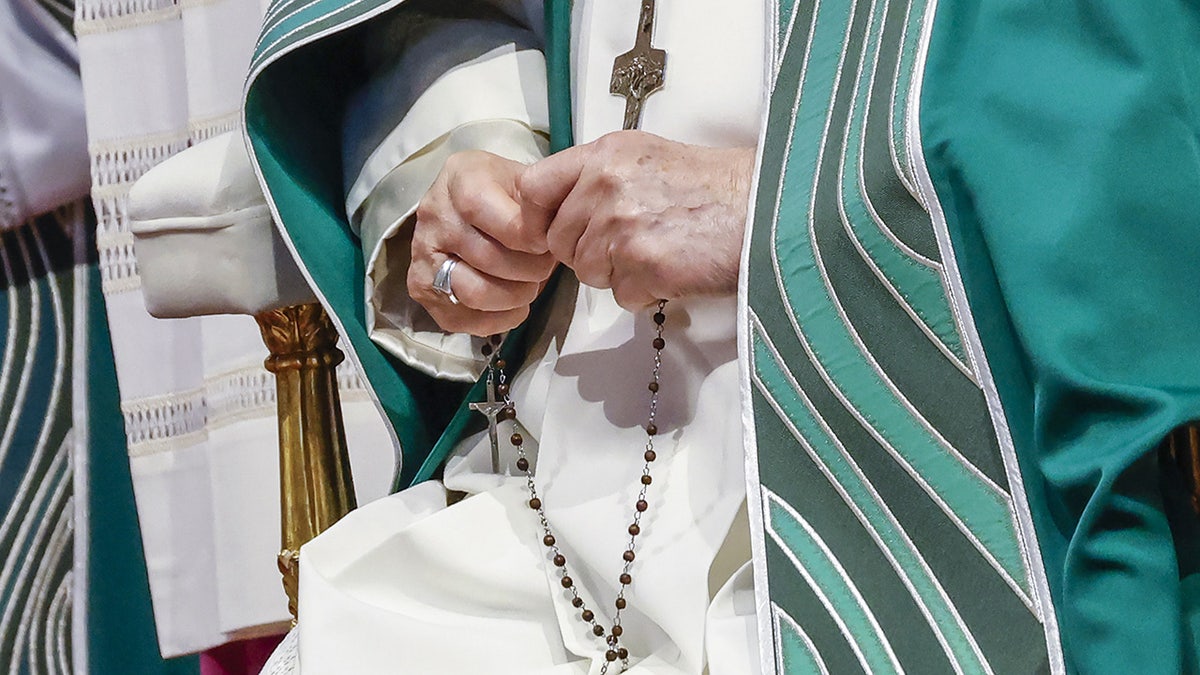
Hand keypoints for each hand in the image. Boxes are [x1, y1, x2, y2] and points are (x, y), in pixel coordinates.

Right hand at [408, 151, 555, 335]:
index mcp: (462, 180)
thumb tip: (558, 238)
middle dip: (530, 271)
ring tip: (529, 286)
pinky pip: (459, 318)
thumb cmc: (502, 192)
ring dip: (514, 297)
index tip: (547, 244)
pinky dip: (495, 320)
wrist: (463, 198)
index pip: (501, 222)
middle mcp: (434, 215)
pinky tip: (513, 306)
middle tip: (544, 268)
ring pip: (474, 292)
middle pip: (490, 260)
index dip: (531, 241)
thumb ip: (541, 204)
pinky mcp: (421, 287)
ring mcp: (422, 253)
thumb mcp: (524, 180)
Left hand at [519, 131, 754, 309]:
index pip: (533, 188)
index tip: (554, 231)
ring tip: (660, 252)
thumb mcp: (647, 158)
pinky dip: (645, 293)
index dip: (537, 218)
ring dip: (618, 274)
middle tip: (632, 244)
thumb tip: (562, 213)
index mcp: (604, 154)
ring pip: (588, 273)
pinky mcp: (642, 265)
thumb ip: (600, 178)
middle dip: (588, 252)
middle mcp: (605, 185)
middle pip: (559, 242)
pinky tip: (674, 268)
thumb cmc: (715, 187)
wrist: (767, 209)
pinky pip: (620, 295)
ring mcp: (622, 226)